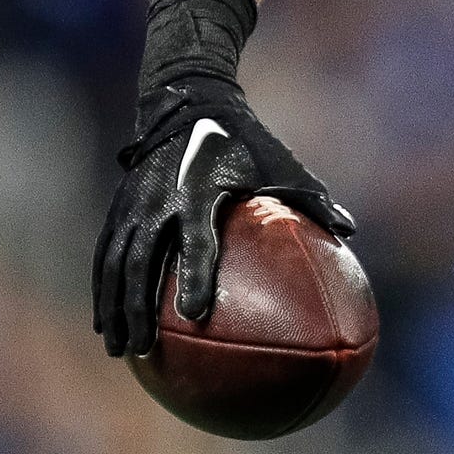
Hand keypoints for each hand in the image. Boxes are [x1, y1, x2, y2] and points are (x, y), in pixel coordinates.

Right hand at [92, 75, 353, 355]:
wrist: (187, 104)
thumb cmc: (245, 140)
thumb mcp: (282, 163)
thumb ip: (312, 198)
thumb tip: (351, 230)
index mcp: (200, 191)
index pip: (196, 241)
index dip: (194, 277)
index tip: (195, 315)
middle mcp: (160, 200)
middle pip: (143, 262)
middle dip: (140, 307)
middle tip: (146, 348)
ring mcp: (133, 205)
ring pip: (116, 264)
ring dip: (115, 307)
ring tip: (121, 349)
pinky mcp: (119, 209)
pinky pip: (106, 255)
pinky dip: (103, 290)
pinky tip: (107, 323)